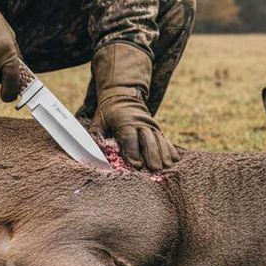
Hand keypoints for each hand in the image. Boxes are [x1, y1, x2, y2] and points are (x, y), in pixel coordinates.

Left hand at [90, 41, 177, 170]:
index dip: (133, 152)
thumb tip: (92, 151)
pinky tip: (174, 159)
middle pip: (147, 139)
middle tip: (154, 168)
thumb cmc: (108, 113)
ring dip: (163, 153)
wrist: (122, 97)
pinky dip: (170, 148)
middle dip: (151, 154)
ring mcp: (150, 125)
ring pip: (158, 139)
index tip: (136, 166)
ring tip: (166, 166)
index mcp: (124, 121)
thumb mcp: (98, 121)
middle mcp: (139, 122)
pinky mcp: (156, 128)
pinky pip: (164, 138)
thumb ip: (95, 135)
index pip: (129, 137)